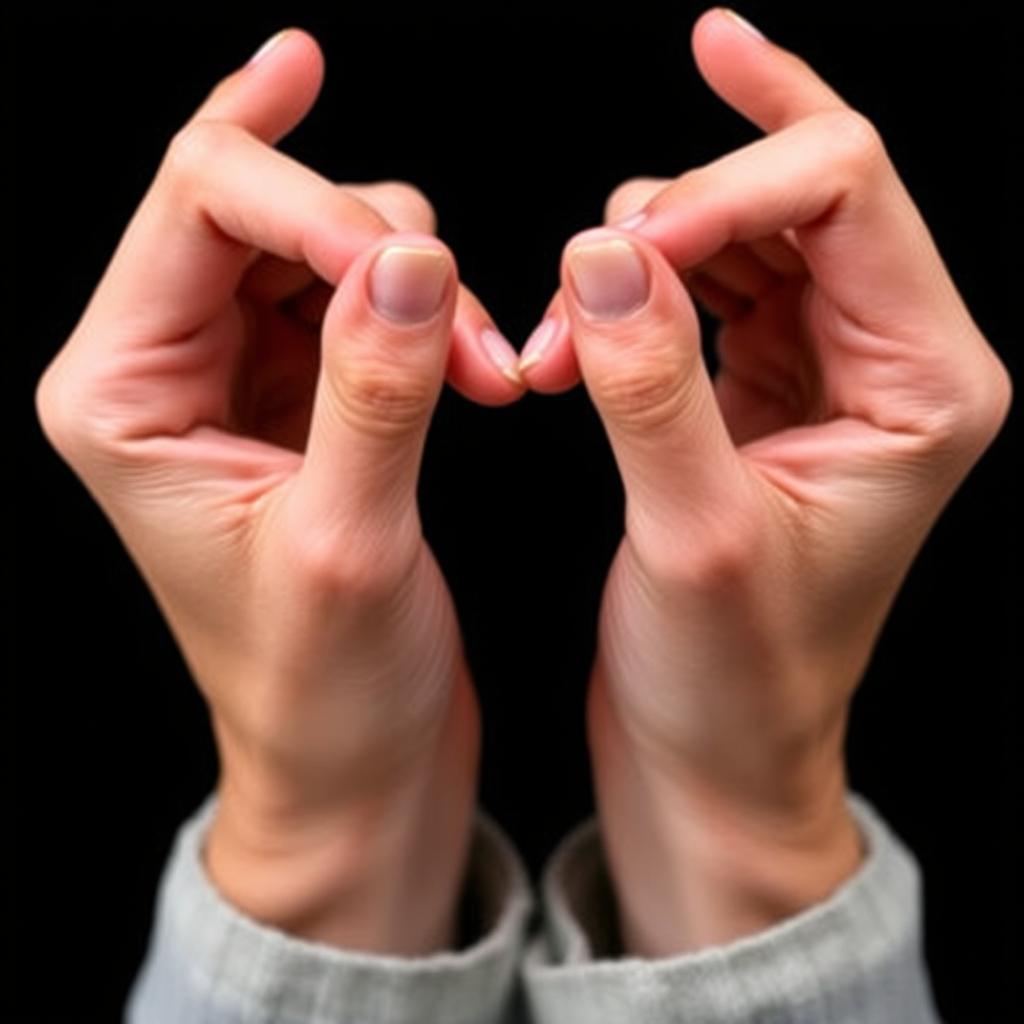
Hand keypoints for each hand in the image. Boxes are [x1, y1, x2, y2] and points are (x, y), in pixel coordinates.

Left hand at [32, 28, 521, 953]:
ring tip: (486, 373)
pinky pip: (360, 292)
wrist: (348, 759)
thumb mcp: (350, 545)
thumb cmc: (325, 688)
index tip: (428, 264)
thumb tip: (412, 257)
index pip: (198, 204)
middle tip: (473, 333)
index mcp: (122, 395)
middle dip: (378, 242)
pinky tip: (474, 367)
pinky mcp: (297, 390)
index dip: (319, 204)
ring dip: (421, 280)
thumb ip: (376, 391)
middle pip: (256, 201)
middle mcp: (161, 368)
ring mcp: (232, 372)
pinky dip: (429, 309)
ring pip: (322, 238)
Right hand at [531, 9, 1011, 955]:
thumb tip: (598, 254)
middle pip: (798, 183)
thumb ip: (648, 384)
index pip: (846, 188)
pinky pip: (704, 273)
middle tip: (573, 287)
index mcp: (924, 385)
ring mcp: (829, 359)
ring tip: (563, 341)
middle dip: (672, 212)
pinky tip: (581, 332)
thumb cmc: (732, 677)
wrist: (721, 746)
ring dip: (636, 250)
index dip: (719, 189)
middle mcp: (893, 356)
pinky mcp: (767, 375)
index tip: (610, 256)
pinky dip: (631, 283)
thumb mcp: (692, 538)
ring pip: (739, 218)